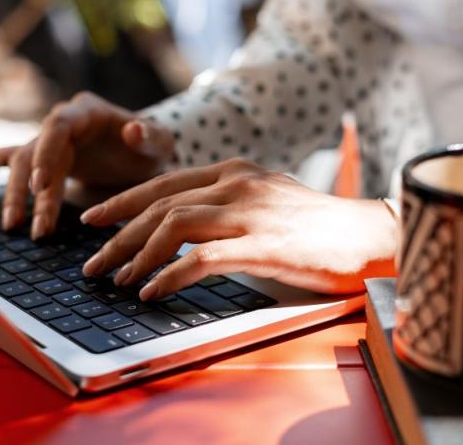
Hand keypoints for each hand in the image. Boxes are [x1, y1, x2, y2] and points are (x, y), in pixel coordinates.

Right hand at [0, 92, 173, 238]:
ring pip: (20, 163)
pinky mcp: (43, 157)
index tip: (43, 186)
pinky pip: (7, 158)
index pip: (57, 127)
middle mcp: (62, 122)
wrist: (144, 152)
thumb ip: (151, 136)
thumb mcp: (160, 142)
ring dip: (14, 194)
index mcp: (86, 112)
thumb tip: (133, 130)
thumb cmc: (151, 146)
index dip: (46, 154)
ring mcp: (49, 140)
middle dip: (29, 189)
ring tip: (12, 226)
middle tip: (31, 225)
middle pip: (34, 151)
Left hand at [80, 158, 397, 299]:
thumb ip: (227, 203)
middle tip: (92, 263)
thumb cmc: (317, 225)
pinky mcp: (264, 245)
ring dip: (137, 256)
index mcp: (234, 170)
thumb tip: (184, 224)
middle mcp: (236, 183)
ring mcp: (250, 212)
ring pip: (173, 225)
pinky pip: (202, 258)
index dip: (122, 200)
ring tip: (118, 281)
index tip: (94, 219)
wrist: (370, 235)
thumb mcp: (265, 199)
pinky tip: (152, 292)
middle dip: (117, 235)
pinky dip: (169, 275)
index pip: (164, 182)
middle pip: (159, 204)